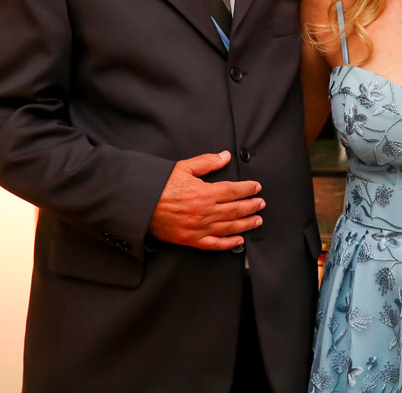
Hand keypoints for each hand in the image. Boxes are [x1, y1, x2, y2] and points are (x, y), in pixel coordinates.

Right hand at [148, 151, 264, 249]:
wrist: (140, 204)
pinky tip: (238, 240)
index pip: (234, 191)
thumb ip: (207, 162)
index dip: (248, 189)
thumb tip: (225, 156)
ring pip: (230, 227)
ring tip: (257, 220)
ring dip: (246, 224)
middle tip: (261, 204)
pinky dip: (229, 243)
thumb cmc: (159, 186)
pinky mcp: (191, 240)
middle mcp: (205, 212)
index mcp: (205, 193)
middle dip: (252, 206)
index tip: (256, 187)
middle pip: (236, 209)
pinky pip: (214, 244)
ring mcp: (199, 228)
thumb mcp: (184, 168)